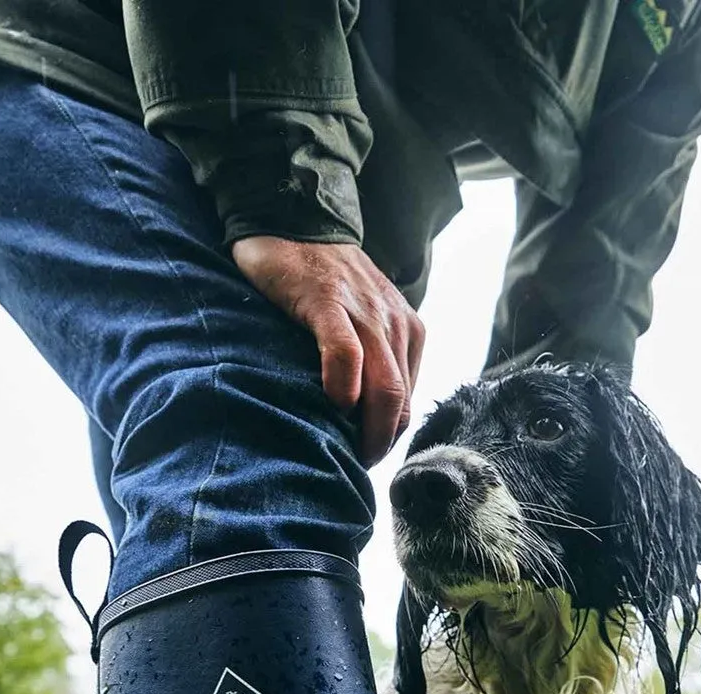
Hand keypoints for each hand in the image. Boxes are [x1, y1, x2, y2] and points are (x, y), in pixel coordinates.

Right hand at [232, 236, 424, 464]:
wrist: (291, 220)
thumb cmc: (320, 283)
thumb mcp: (359, 322)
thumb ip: (369, 360)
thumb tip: (363, 417)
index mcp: (406, 331)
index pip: (408, 400)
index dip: (389, 436)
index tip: (365, 457)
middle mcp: (393, 322)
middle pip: (400, 400)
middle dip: (381, 441)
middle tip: (356, 466)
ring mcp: (363, 311)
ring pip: (383, 384)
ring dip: (367, 427)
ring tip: (346, 452)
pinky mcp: (327, 300)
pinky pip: (346, 351)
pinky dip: (344, 382)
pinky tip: (334, 402)